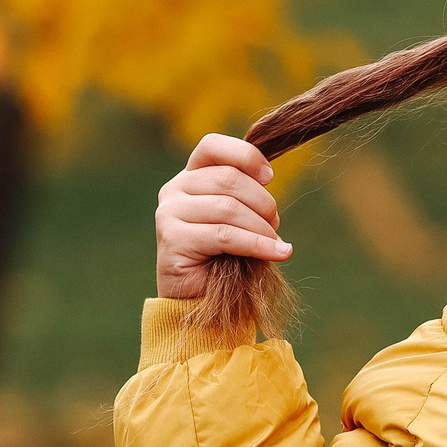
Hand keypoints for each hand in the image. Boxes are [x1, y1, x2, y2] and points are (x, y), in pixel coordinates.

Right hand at [156, 134, 291, 299]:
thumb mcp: (237, 217)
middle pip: (228, 178)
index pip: (212, 146)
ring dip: (262, 227)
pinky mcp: (173, 239)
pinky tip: (277, 253)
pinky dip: (257, 244)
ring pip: (229, 208)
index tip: (270, 177)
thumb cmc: (223, 257)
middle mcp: (174, 190)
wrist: (198, 301)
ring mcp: (169, 213)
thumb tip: (268, 175)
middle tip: (275, 224)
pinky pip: (225, 235)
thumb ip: (245, 193)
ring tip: (276, 243)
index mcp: (189, 177)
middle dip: (262, 201)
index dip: (245, 155)